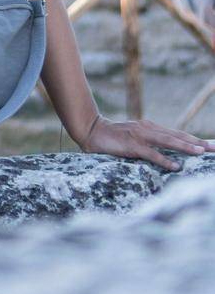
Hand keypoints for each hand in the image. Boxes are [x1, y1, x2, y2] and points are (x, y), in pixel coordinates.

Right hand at [77, 113, 214, 170]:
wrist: (92, 131)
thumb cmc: (115, 138)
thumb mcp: (136, 138)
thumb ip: (151, 143)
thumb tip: (169, 155)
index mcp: (150, 127)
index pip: (177, 134)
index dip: (193, 139)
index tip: (209, 145)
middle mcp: (148, 128)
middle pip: (177, 136)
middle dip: (196, 142)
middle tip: (213, 148)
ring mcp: (140, 136)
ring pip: (167, 142)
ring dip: (185, 147)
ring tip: (200, 152)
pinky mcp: (131, 145)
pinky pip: (151, 154)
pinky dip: (164, 160)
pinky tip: (176, 166)